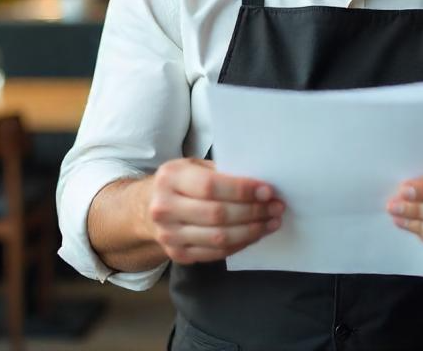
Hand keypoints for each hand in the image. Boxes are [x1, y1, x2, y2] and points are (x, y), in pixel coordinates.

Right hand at [147, 158, 283, 264]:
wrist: (146, 208)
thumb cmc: (179, 183)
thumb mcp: (193, 166)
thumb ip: (220, 173)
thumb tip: (259, 184)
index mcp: (170, 178)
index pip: (210, 186)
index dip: (242, 190)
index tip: (267, 191)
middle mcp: (164, 208)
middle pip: (217, 214)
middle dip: (253, 212)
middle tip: (276, 207)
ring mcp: (169, 235)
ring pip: (219, 238)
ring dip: (252, 231)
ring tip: (272, 222)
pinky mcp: (177, 255)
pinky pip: (216, 253)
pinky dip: (240, 244)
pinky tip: (255, 234)